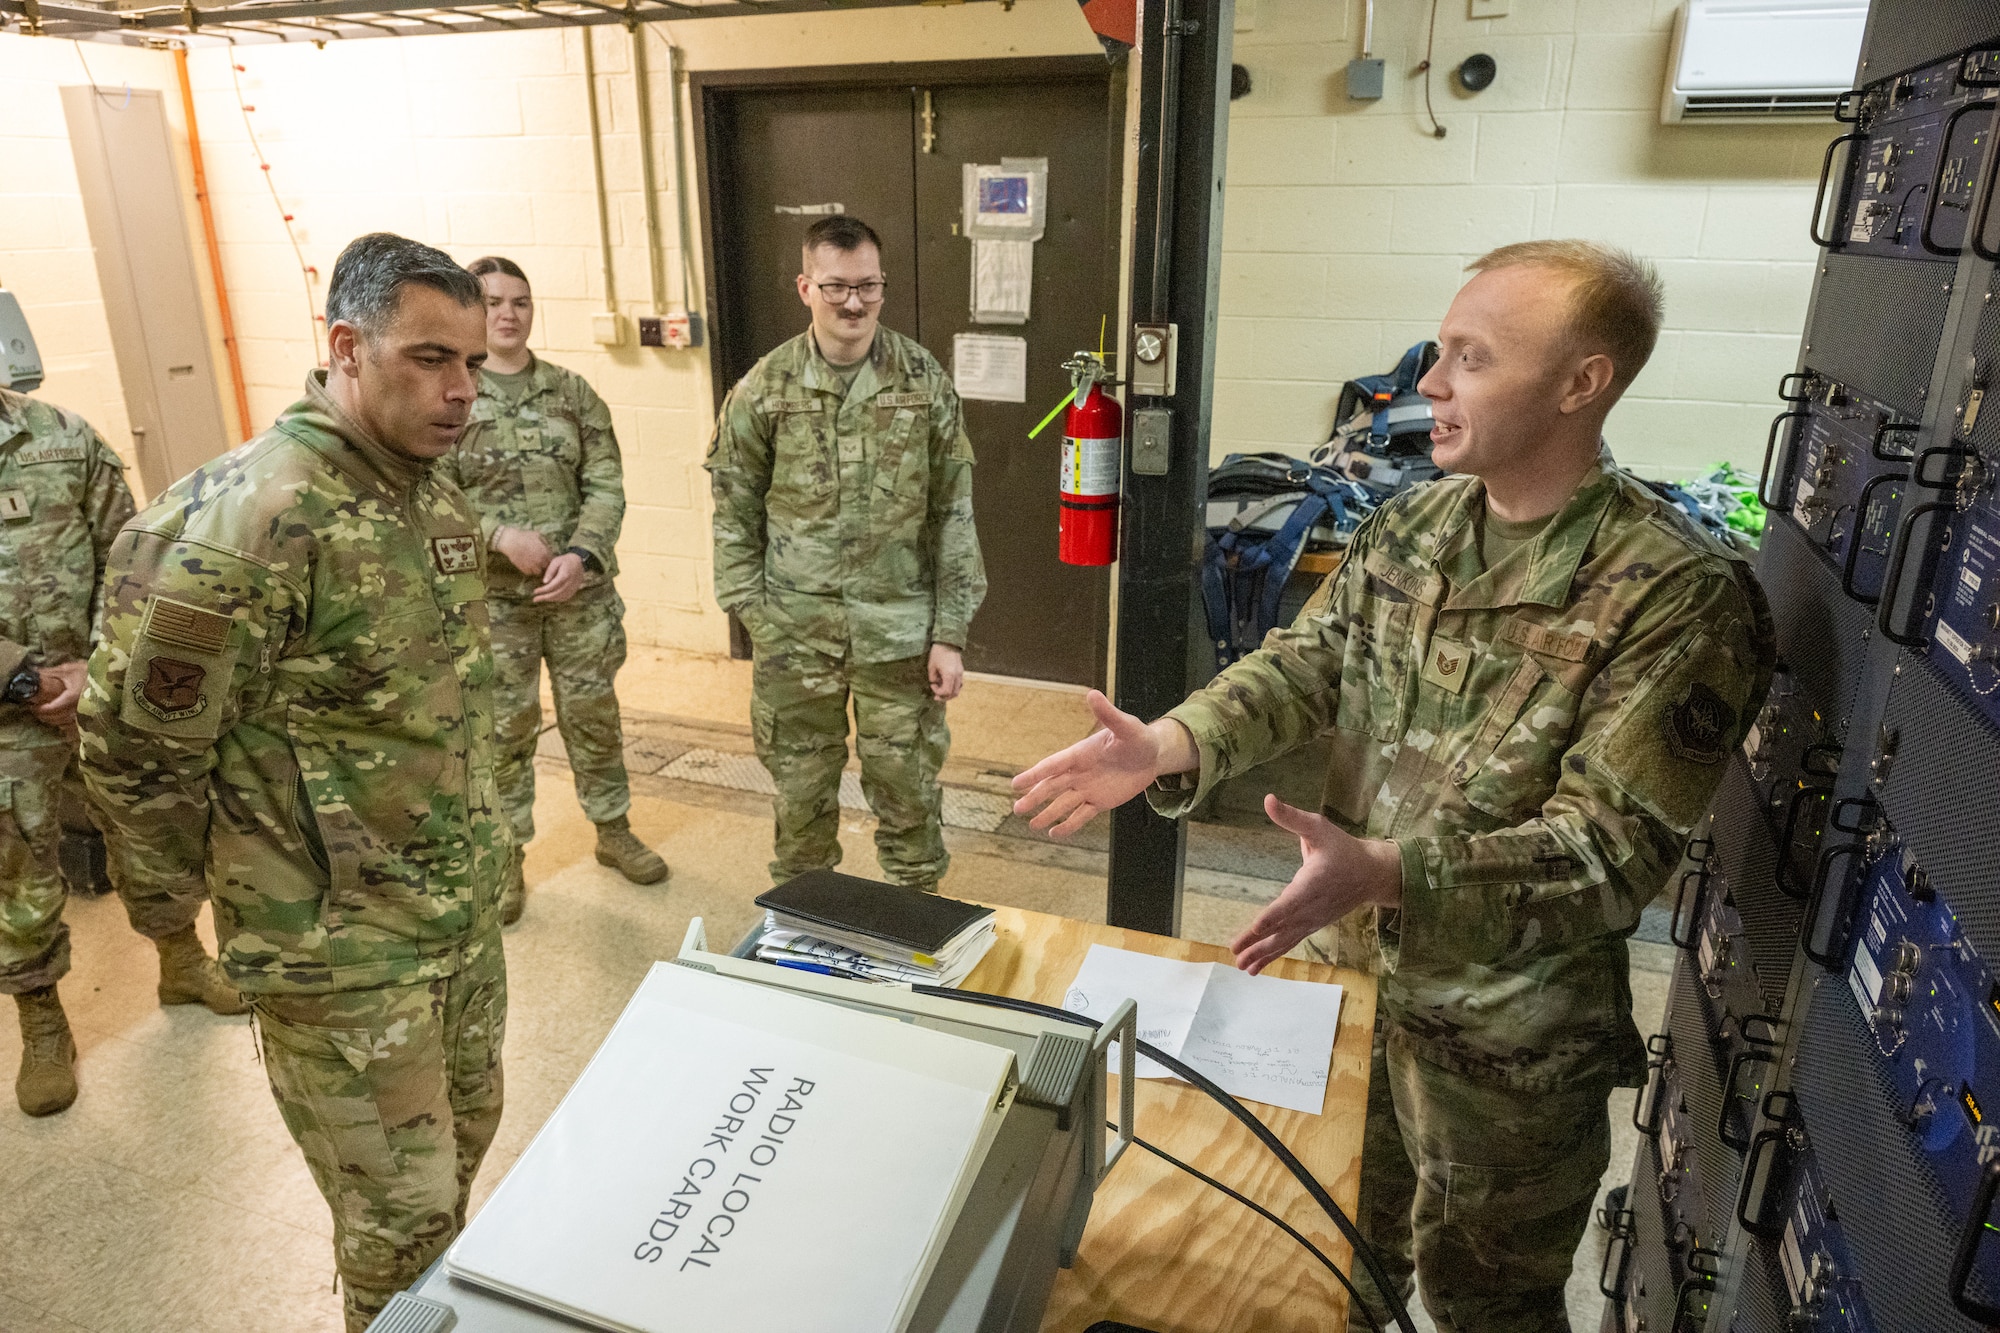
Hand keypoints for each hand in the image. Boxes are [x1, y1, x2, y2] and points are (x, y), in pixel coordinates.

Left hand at [31, 660, 86, 738]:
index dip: (40, 709)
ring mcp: (86, 715)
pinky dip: (66, 725)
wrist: (111, 677)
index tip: (33, 706)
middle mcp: (78, 709)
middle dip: (44, 716)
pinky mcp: (91, 718)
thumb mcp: (70, 669)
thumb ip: (51, 673)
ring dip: (54, 721)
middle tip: (36, 711)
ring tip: (47, 716)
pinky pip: (75, 726)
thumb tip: (33, 674)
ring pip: (65, 724)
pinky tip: (62, 722)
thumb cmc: (90, 672)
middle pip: (56, 718)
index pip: (51, 708)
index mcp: (72, 697)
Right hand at [492, 525, 552, 577]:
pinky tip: (527, 564)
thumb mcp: (537, 535)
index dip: (550, 559)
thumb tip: (549, 548)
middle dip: (545, 564)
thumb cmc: (524, 536)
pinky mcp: (524, 569)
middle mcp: (540, 561)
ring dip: (537, 569)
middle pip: (547, 567)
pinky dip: (529, 570)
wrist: (510, 541)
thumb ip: (545, 543)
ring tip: (534, 563)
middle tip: (541, 561)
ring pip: (538, 572)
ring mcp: (532, 566)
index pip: (553, 560)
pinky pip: (529, 573)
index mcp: (545, 553)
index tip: (547, 557)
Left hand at [533, 552, 585, 603]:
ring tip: (541, 599)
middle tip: (535, 599)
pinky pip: (566, 597)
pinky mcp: (575, 589)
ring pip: (561, 597)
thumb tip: (544, 582)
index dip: (543, 590)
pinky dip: (557, 599)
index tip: (535, 591)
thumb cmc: (565, 560)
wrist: (579, 562)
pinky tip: (550, 598)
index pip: (552, 586)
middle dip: (545, 597)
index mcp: (565, 575)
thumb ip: (550, 571)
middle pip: (557, 594)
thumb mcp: (556, 561)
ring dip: (551, 599)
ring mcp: (573, 587)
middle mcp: (570, 583)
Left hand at [927, 644, 964, 700]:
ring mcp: (960, 673)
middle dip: (944, 697)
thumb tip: (935, 683)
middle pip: (954, 694)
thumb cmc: (938, 653)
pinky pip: (959, 684)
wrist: (948, 642)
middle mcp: (957, 676)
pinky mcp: (961, 671)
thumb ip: (933, 678)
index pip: (946, 691)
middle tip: (936, 697)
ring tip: (941, 692)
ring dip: (949, 694)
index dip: (938, 692)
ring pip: (957, 690)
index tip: (932, 685)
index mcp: (949, 675)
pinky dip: (953, 688)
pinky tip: (946, 685)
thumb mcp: (931, 666)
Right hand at [1011, 689, 1197, 838]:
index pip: (1053, 765)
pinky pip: (1081, 815)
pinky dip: (1069, 825)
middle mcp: (1079, 772)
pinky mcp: (1099, 801)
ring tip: (1033, 825)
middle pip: (1052, 787)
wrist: (1153, 755)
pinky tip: (1055, 834)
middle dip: (1035, 798)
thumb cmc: (1138, 737)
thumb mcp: (1125, 726)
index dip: (1034, 775)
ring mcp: (1088, 788)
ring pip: (1063, 803)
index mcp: (1080, 754)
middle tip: (1017, 810)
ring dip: (1048, 814)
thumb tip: (1092, 694)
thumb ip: (1108, 714)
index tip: (1015, 784)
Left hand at [1230, 794, 1402, 975]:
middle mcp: (1312, 906)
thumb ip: (1292, 817)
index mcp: (1313, 883)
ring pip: (1286, 939)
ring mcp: (1313, 919)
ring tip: (1242, 967)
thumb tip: (1268, 800)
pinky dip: (1273, 954)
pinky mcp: (1312, 925)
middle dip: (1259, 942)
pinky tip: (1255, 967)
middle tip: (1236, 954)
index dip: (1272, 916)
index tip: (1255, 928)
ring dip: (1263, 954)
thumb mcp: (1318, 827)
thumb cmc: (1342, 847)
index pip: (1290, 902)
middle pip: (1283, 927)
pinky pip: (1290, 942)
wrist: (1371, 873)